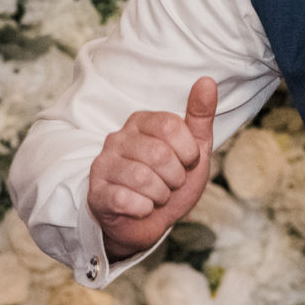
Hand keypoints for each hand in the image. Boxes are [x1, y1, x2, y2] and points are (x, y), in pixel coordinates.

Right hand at [87, 76, 218, 261]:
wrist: (148, 223)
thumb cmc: (170, 182)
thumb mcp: (193, 151)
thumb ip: (200, 117)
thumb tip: (207, 81)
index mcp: (141, 122)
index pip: (171, 125)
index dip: (188, 151)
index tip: (187, 163)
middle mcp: (118, 138)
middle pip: (158, 153)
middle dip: (175, 177)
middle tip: (170, 184)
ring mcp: (103, 164)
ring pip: (142, 178)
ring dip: (160, 195)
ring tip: (156, 196)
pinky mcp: (96, 192)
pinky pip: (124, 199)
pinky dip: (143, 209)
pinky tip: (141, 208)